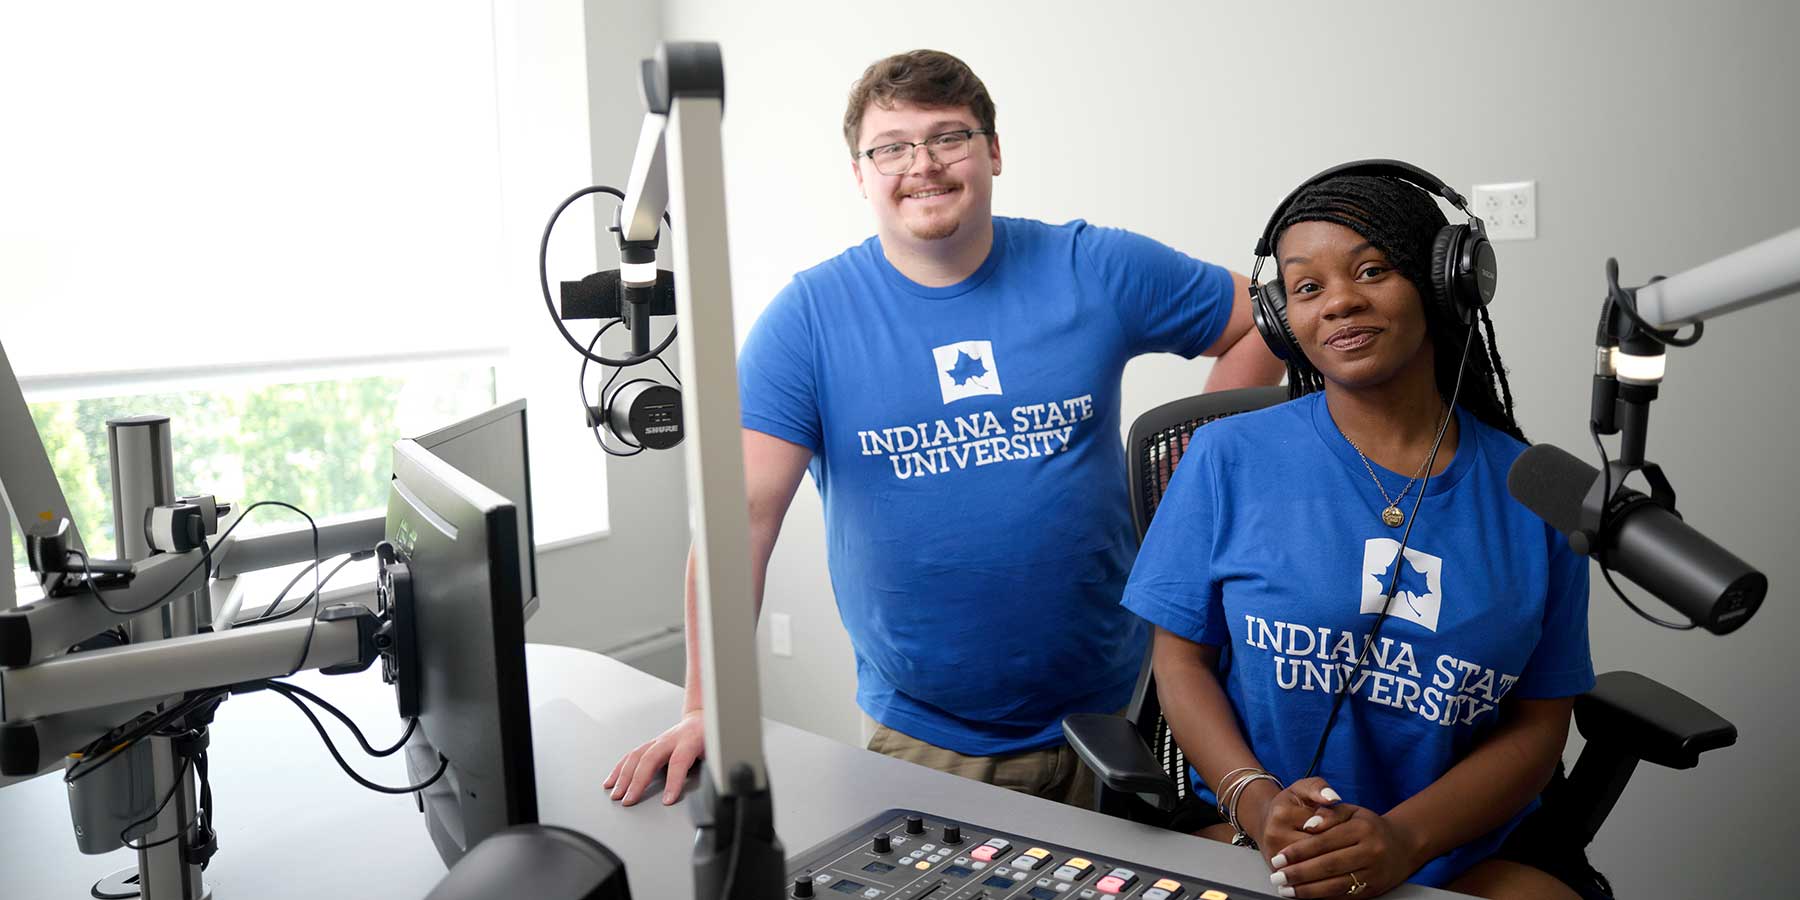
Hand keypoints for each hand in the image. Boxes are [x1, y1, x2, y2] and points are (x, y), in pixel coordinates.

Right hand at [603, 709, 704, 805]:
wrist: (701, 717)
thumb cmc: (710, 736)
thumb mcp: (717, 750)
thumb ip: (713, 767)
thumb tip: (714, 786)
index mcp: (690, 740)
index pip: (679, 761)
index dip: (673, 782)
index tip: (668, 800)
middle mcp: (670, 739)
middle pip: (650, 758)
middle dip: (638, 781)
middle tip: (630, 801)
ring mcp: (658, 740)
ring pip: (636, 756)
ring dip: (624, 777)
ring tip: (616, 795)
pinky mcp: (650, 744)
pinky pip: (631, 756)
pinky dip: (619, 770)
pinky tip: (611, 782)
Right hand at [1249, 778, 1352, 870]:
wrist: (1266, 821)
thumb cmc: (1290, 805)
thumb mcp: (1303, 789)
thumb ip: (1319, 788)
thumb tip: (1333, 798)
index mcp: (1283, 814)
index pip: (1321, 827)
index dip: (1340, 830)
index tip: (1350, 830)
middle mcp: (1275, 836)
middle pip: (1317, 849)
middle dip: (1337, 849)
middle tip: (1351, 848)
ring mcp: (1274, 856)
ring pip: (1312, 866)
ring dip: (1330, 866)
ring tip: (1345, 861)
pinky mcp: (1276, 871)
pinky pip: (1303, 877)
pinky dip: (1319, 877)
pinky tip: (1331, 873)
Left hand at [1267, 805, 1421, 897]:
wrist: (1402, 845)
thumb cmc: (1368, 826)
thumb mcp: (1350, 811)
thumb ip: (1328, 814)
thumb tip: (1308, 824)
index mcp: (1362, 829)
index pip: (1324, 841)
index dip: (1299, 851)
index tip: (1279, 857)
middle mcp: (1370, 851)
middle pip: (1328, 865)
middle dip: (1299, 873)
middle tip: (1278, 877)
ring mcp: (1373, 873)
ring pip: (1335, 884)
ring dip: (1307, 890)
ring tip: (1286, 890)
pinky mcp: (1373, 890)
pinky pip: (1344, 895)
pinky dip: (1322, 897)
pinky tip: (1306, 895)